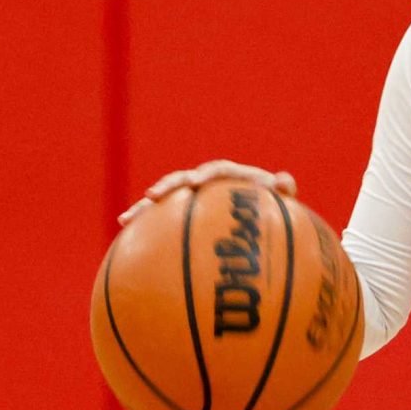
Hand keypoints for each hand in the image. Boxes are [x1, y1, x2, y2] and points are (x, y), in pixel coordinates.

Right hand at [117, 159, 297, 225]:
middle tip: (152, 196)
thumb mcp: (283, 203)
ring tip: (124, 220)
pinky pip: (162, 222)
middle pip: (183, 180)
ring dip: (144, 209)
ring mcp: (193, 200)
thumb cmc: (275, 209)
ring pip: (166, 201)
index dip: (206, 174)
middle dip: (167, 187)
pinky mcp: (182, 217)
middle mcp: (208, 184)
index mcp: (232, 176)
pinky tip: (124, 239)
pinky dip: (145, 228)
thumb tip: (286, 180)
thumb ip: (284, 191)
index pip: (218, 170)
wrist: (262, 220)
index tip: (197, 183)